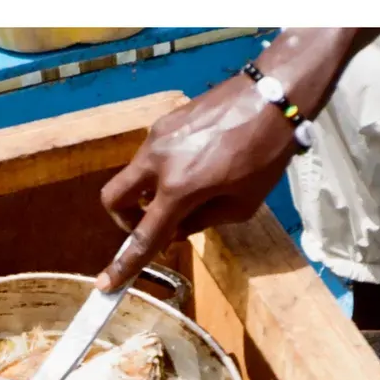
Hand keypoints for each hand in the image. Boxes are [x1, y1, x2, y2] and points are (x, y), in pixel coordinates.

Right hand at [95, 76, 295, 290]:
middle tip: (150, 225)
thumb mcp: (241, 204)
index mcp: (180, 188)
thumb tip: (176, 229)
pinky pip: (151, 156)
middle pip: (114, 198)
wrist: (274, 95)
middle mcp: (158, 162)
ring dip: (149, 192)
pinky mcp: (164, 122)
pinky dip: (162, 171)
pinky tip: (196, 164)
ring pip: (134, 175)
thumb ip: (201, 222)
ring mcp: (157, 138)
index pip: (144, 235)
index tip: (105, 284)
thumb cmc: (266, 155)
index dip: (124, 264)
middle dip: (124, 219)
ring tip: (189, 190)